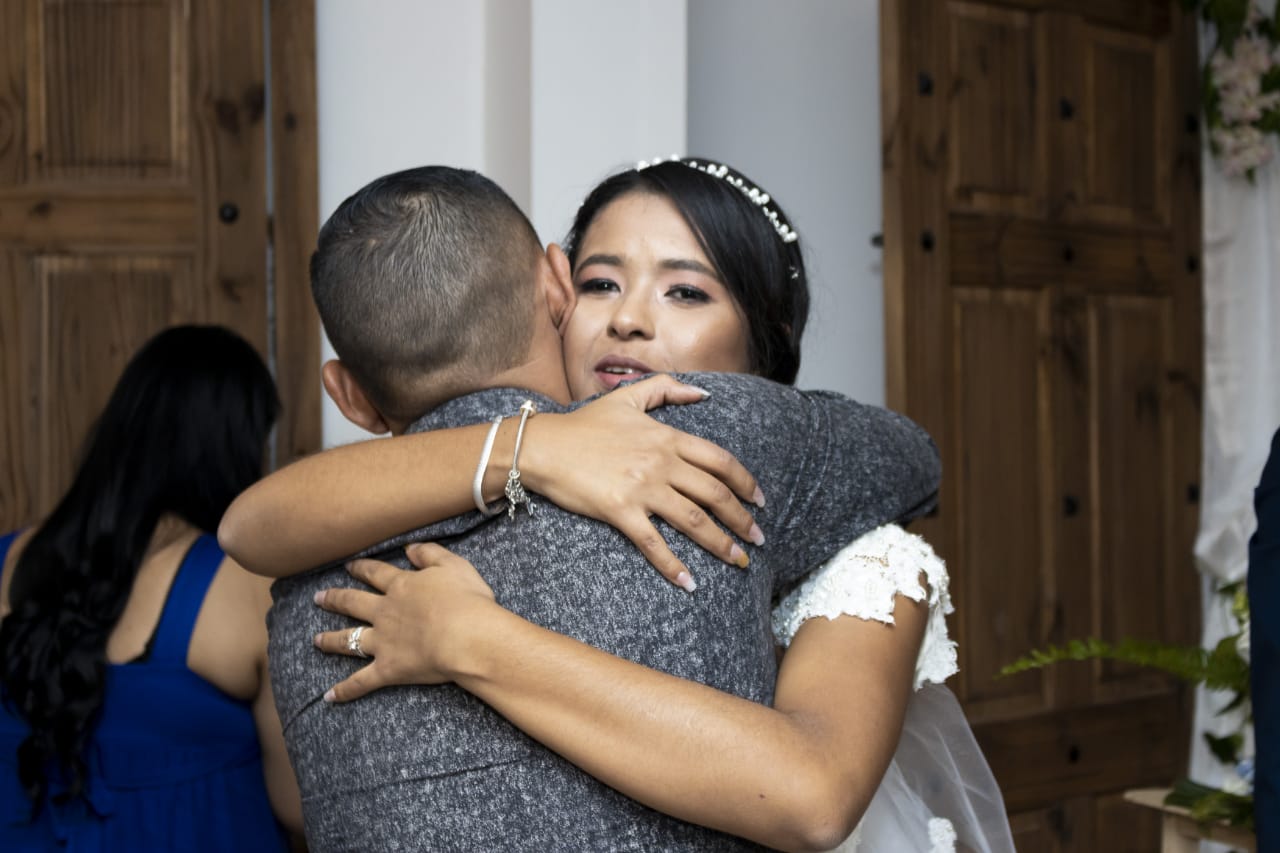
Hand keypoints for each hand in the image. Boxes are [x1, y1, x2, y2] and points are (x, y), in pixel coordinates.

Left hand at [312, 543, 496, 702]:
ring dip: (330, 640)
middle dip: (334, 599)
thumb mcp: (453, 565)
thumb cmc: (467, 600)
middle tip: (318, 598)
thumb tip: (409, 547)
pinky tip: (329, 697)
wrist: (467, 637)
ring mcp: (383, 642)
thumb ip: (430, 553)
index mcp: (401, 586)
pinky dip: (344, 690)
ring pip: (349, 640)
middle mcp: (385, 612)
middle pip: (353, 603)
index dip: (361, 568)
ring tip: (315, 641)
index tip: (349, 566)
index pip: (376, 573)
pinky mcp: (387, 669)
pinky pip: (360, 682)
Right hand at [521, 375, 764, 589]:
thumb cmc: (583, 425)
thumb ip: (667, 388)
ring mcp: (642, 488)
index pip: (720, 461)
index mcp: (667, 437)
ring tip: (739, 561)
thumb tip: (703, 394)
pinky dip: (674, 566)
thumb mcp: (627, 398)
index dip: (746, 483)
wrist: (543, 446)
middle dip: (742, 520)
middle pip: (715, 494)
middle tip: (758, 539)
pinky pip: (654, 543)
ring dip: (721, 544)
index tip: (760, 501)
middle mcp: (661, 463)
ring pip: (694, 520)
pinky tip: (689, 583)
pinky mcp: (621, 511)